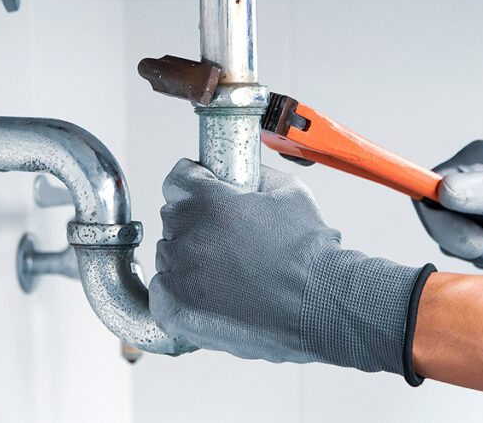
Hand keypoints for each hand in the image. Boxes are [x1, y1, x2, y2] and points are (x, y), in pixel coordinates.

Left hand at [150, 159, 430, 374]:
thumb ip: (255, 175)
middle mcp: (188, 237)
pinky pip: (162, 293)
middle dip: (194, 222)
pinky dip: (179, 292)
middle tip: (225, 237)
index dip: (194, 183)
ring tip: (224, 269)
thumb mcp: (289, 192)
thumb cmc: (310, 253)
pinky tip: (209, 292)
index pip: (178, 180)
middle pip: (173, 218)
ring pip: (167, 255)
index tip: (203, 191)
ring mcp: (180, 276)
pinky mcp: (179, 311)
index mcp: (209, 202)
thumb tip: (243, 172)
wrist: (321, 304)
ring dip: (187, 257)